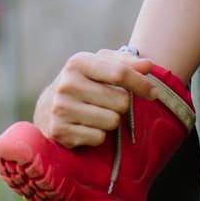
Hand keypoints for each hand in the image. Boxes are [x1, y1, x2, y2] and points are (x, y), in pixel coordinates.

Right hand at [33, 48, 155, 148]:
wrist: (46, 109)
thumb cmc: (83, 83)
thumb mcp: (99, 66)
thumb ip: (125, 63)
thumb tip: (148, 65)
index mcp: (78, 63)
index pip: (120, 73)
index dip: (141, 84)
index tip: (153, 93)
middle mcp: (67, 85)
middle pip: (121, 101)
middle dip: (122, 104)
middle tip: (109, 103)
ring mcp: (61, 109)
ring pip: (112, 121)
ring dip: (110, 120)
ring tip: (96, 114)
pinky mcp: (60, 132)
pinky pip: (98, 138)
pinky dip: (98, 135)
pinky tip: (86, 126)